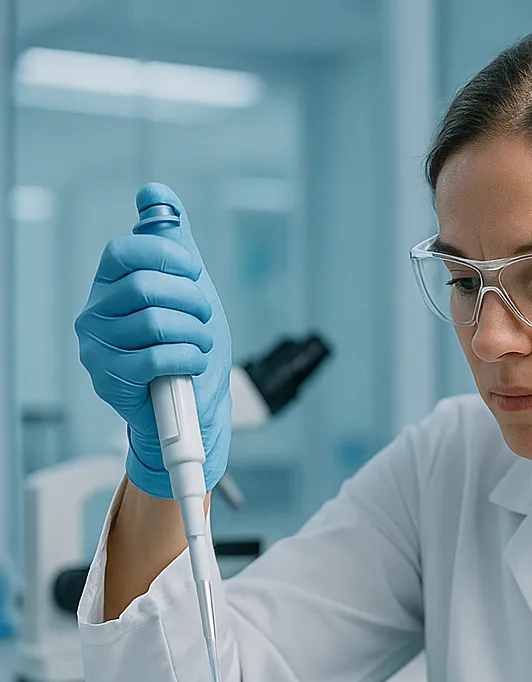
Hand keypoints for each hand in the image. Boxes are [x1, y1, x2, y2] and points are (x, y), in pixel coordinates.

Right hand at [75, 182, 231, 497]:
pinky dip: (188, 359)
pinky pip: (156, 357)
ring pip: (156, 324)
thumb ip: (171, 241)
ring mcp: (97, 348)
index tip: (194, 274)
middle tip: (205, 319)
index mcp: (109, 285)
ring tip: (201, 347)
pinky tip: (192, 364)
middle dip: (191, 301)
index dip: (167, 257)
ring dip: (194, 336)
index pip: (125, 252)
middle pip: (145, 287)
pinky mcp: (110, 380)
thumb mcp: (186, 289)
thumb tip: (154, 191)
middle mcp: (94, 313)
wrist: (193, 408)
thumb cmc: (187, 347)